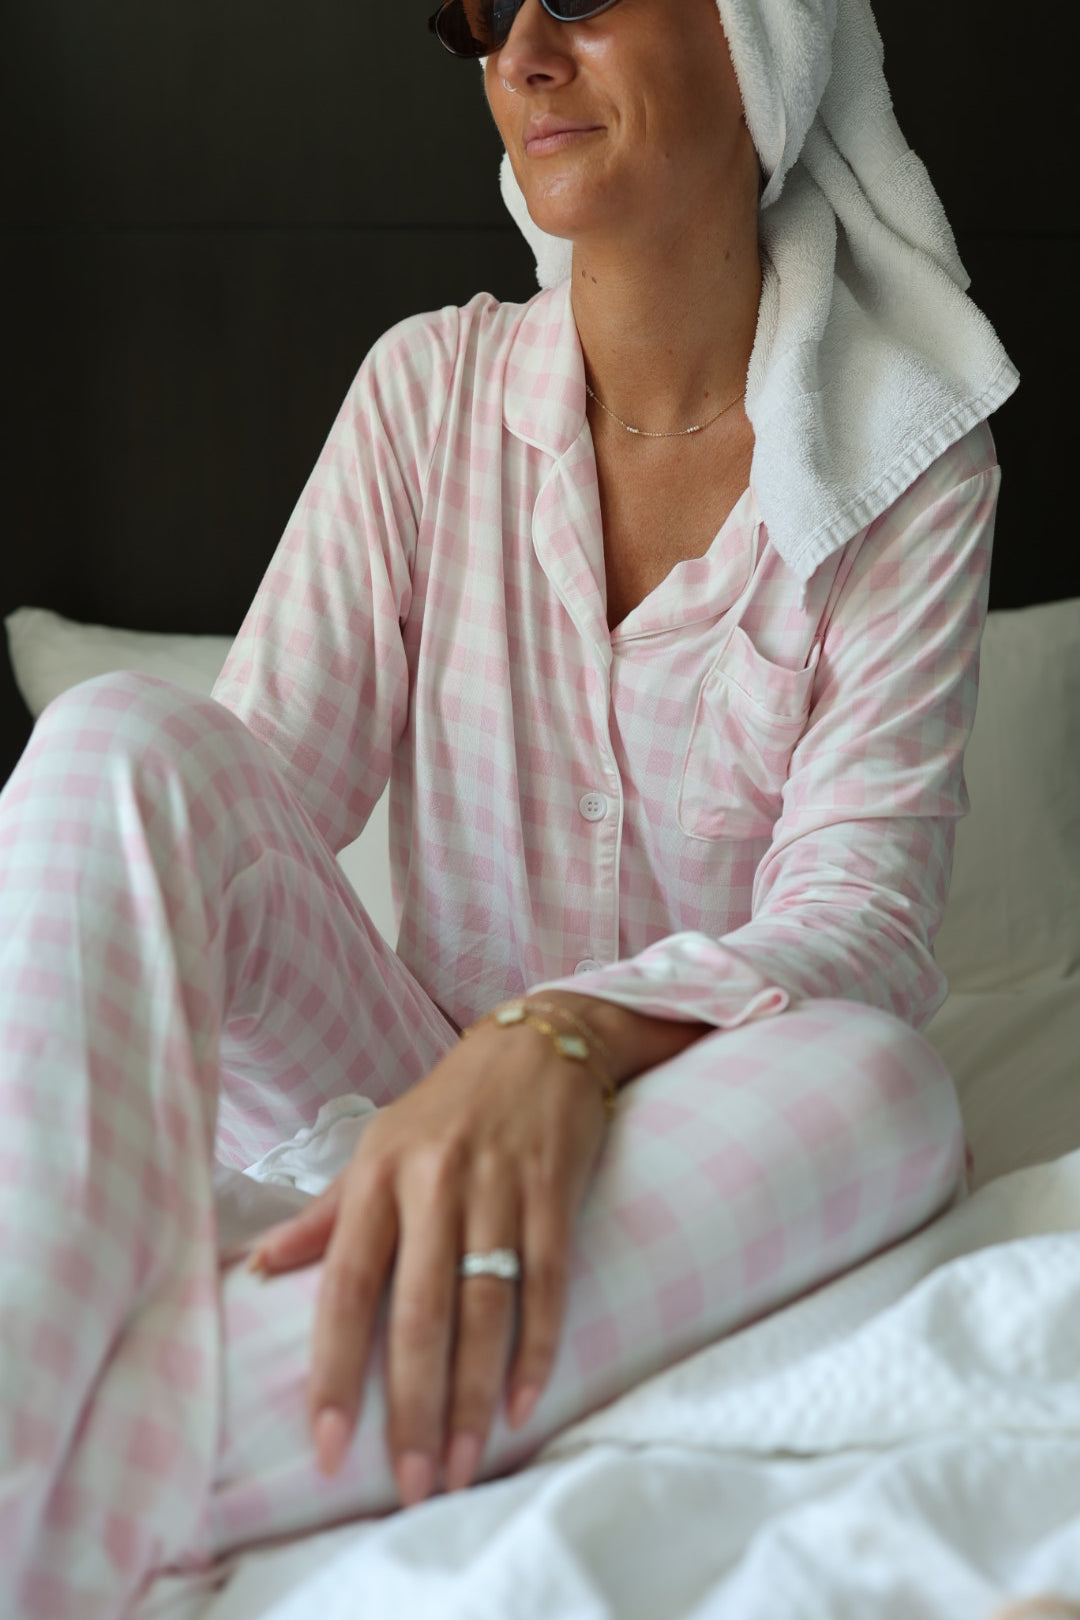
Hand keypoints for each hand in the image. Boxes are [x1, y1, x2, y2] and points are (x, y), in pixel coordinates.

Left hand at [247, 1007, 611, 1506]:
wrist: (538, 1042)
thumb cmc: (447, 1107)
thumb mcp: (378, 1147)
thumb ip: (327, 1215)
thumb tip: (260, 1269)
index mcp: (378, 1174)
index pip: (346, 1285)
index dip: (336, 1369)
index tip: (329, 1446)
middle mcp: (434, 1181)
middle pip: (419, 1309)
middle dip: (415, 1406)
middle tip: (414, 1484)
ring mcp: (498, 1185)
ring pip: (484, 1306)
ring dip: (475, 1394)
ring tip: (464, 1465)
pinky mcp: (553, 1188)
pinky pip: (546, 1279)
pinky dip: (537, 1346)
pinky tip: (523, 1403)